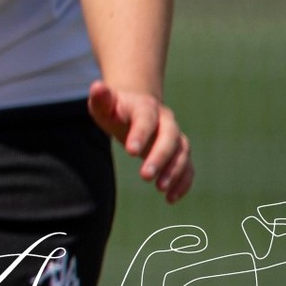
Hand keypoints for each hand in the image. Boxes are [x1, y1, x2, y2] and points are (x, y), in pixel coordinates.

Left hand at [88, 79, 192, 202]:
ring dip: (174, 172)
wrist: (134, 109)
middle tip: (144, 177)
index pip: (146, 120)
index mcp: (146, 107)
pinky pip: (188, 166)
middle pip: (169, 137)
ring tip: (160, 190)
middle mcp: (165, 121)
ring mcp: (175, 136)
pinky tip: (170, 198)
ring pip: (182, 152)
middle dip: (159, 157)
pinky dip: (183, 182)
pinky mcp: (179, 152)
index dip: (140, 134)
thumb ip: (100, 98)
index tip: (130, 152)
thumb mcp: (104, 104)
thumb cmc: (114, 109)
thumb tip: (97, 87)